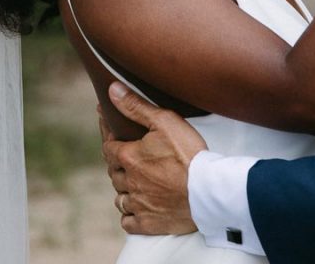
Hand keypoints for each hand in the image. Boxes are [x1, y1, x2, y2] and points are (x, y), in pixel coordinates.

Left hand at [100, 82, 207, 234]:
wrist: (207, 191)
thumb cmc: (188, 154)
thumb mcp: (165, 121)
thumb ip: (136, 106)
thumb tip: (112, 90)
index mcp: (129, 157)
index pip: (108, 145)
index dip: (107, 134)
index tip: (108, 125)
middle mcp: (128, 182)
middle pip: (113, 171)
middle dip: (117, 161)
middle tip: (125, 152)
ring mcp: (138, 204)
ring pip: (119, 196)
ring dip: (123, 187)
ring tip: (131, 179)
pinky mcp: (148, 223)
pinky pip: (128, 220)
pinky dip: (129, 213)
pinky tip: (136, 206)